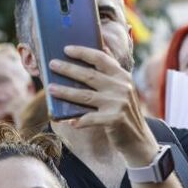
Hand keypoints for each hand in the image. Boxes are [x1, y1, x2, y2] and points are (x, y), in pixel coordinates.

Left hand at [48, 45, 155, 165]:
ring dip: (65, 92)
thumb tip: (99, 48)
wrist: (138, 139)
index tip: (66, 49)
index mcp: (122, 77)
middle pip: (89, 75)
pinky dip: (77, 120)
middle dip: (68, 69)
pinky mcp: (115, 119)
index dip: (83, 52)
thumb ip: (110, 72)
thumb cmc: (122, 112)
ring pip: (85, 96)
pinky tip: (65, 120)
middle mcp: (121, 87)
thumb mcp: (121, 90)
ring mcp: (119, 103)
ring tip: (50, 88)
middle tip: (52, 64)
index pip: (101, 59)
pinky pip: (90, 118)